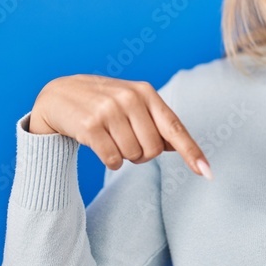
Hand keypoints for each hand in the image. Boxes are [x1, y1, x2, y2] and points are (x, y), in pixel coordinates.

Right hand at [29, 74, 212, 179]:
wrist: (58, 95)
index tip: (207, 173)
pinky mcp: (90, 125)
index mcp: (145, 92)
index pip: (174, 127)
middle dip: (142, 154)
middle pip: (153, 150)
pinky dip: (110, 161)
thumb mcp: (131, 105)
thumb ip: (155, 122)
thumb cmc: (102, 103)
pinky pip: (113, 160)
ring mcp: (109, 110)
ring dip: (123, 156)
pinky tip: (100, 146)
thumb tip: (178, 146)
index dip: (191, 152)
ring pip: (132, 156)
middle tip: (125, 140)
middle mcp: (129, 98)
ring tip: (110, 138)